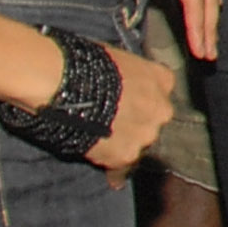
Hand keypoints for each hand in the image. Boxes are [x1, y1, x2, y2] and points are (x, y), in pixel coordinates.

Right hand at [85, 42, 175, 182]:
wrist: (66, 85)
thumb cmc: (88, 64)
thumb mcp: (121, 60)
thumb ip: (133, 76)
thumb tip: (126, 84)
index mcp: (162, 80)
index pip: (161, 94)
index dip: (143, 101)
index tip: (131, 104)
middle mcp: (161, 109)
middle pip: (153, 121)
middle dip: (137, 124)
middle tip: (113, 124)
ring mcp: (146, 134)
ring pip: (139, 144)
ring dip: (125, 144)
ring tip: (101, 141)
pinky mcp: (126, 154)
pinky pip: (122, 164)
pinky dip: (113, 167)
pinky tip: (103, 166)